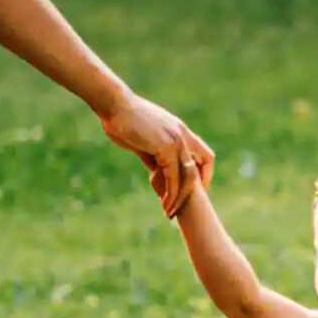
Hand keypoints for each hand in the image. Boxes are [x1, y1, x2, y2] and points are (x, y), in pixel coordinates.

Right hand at [102, 93, 214, 216]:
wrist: (114, 104)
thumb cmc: (123, 119)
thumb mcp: (144, 140)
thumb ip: (153, 155)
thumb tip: (156, 171)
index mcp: (180, 131)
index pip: (204, 154)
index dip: (203, 174)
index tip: (194, 190)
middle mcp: (183, 135)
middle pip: (202, 166)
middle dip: (195, 190)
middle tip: (183, 207)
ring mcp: (176, 140)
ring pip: (188, 175)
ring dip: (180, 197)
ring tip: (170, 212)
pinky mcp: (165, 147)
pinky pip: (173, 176)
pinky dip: (170, 192)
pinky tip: (163, 202)